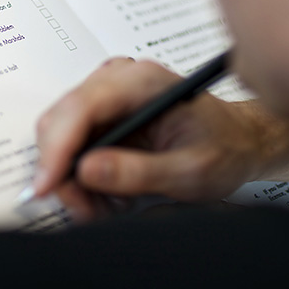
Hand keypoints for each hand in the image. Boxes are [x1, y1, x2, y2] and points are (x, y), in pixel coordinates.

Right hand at [33, 57, 288, 218]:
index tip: (48, 186)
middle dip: (64, 172)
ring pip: (60, 136)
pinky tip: (109, 191)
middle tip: (87, 209)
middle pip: (60, 121)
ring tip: (107, 204)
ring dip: (73, 179)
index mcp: (141, 81)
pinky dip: (81, 176)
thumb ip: (139, 172)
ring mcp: (106, 95)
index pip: (80, 106)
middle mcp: (117, 79)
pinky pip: (72, 144)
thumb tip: (86, 170)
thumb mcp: (192, 170)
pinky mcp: (101, 114)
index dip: (57, 148)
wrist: (240, 140)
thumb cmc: (225, 147)